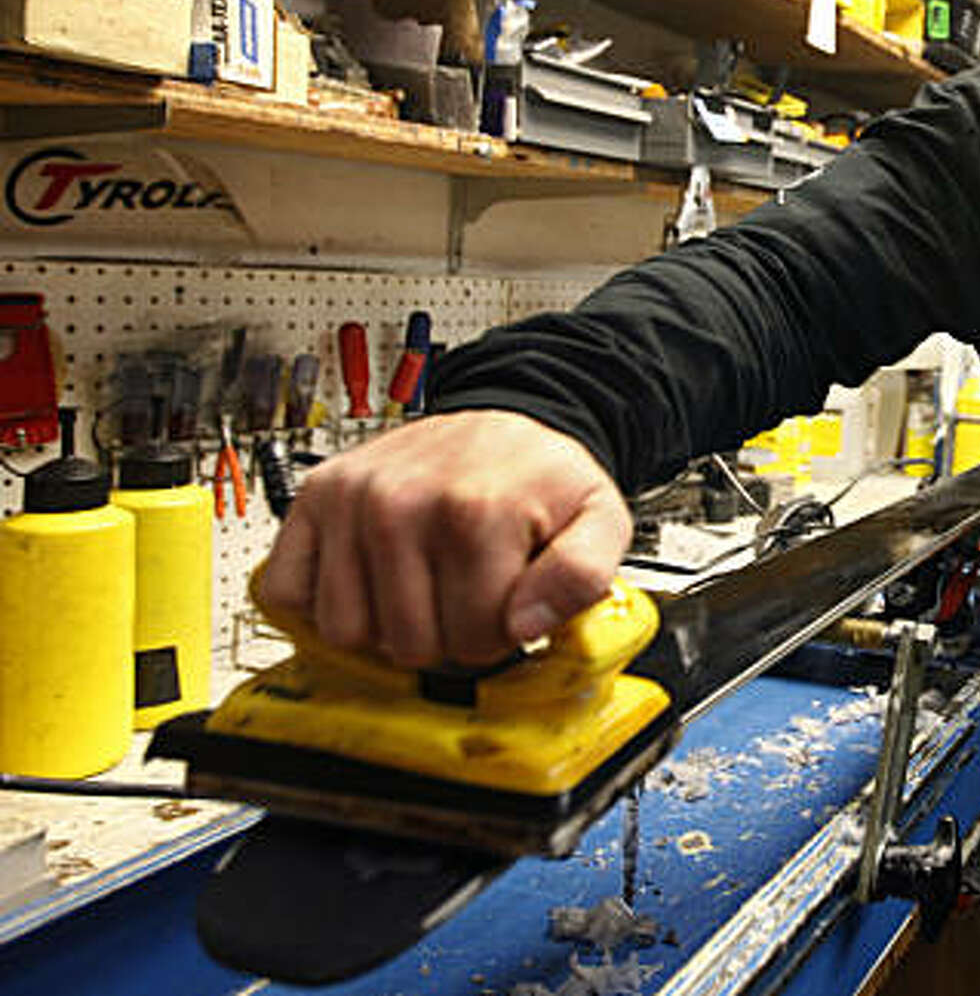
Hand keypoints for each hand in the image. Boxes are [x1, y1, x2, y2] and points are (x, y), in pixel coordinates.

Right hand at [256, 410, 632, 667]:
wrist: (502, 425)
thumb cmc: (542, 479)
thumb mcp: (599, 519)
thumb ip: (584, 576)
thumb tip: (527, 625)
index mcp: (475, 511)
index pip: (473, 642)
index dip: (498, 636)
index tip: (507, 603)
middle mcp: (402, 502)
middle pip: (409, 645)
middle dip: (446, 634)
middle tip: (466, 593)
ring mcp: (351, 501)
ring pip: (347, 632)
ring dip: (387, 624)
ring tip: (423, 585)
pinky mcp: (314, 500)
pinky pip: (289, 593)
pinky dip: (324, 601)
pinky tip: (372, 579)